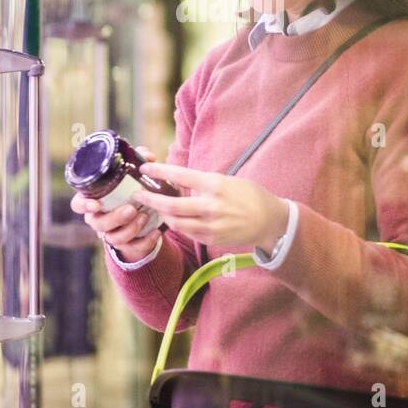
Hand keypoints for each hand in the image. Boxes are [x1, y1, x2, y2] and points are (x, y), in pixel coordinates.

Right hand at [70, 144, 161, 261]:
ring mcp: (111, 234)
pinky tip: (156, 233)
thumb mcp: (134, 176)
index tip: (96, 204)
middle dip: (114, 217)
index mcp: (94, 201)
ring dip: (129, 229)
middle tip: (131, 208)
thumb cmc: (131, 191)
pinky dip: (145, 242)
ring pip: (113, 238)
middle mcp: (99, 219)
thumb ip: (138, 162)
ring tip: (145, 216)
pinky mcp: (127, 246)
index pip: (77, 205)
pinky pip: (132, 248)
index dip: (83, 205)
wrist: (144, 216)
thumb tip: (147, 156)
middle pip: (97, 223)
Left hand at [132, 162, 289, 255]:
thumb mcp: (226, 181)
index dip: (160, 171)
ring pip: (175, 222)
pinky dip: (176, 225)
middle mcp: (211, 205)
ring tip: (153, 207)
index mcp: (215, 184)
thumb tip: (177, 181)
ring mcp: (211, 224)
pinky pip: (187, 232)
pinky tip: (171, 219)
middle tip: (138, 195)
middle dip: (150, 199)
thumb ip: (202, 183)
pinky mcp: (212, 238)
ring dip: (161, 214)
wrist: (269, 220)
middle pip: (171, 204)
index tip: (145, 169)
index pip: (181, 175)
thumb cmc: (248, 195)